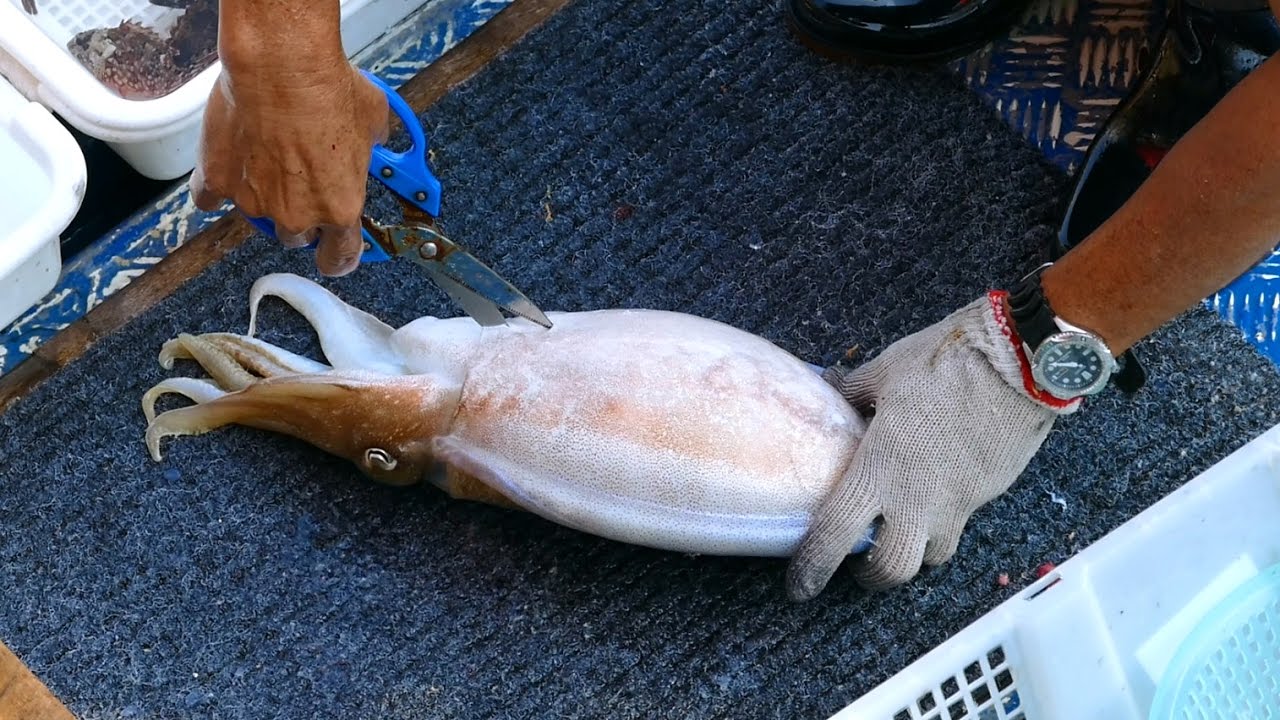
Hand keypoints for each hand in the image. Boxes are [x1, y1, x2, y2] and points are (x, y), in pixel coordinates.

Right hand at [191, 59, 388, 275]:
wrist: (280, 65)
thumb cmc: (328, 89)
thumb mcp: (374, 122)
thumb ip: (371, 147)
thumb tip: (371, 143)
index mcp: (340, 208)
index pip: (340, 257)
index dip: (338, 257)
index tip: (335, 253)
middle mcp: (296, 214)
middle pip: (296, 236)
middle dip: (300, 215)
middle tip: (300, 181)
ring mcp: (253, 202)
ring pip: (256, 217)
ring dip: (262, 197)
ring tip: (266, 158)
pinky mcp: (217, 181)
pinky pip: (210, 198)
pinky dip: (217, 186)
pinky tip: (227, 163)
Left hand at [786, 292, 1081, 600]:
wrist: (1020, 364)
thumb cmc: (945, 363)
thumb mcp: (884, 372)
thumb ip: (851, 391)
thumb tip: (829, 386)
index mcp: (877, 469)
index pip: (835, 536)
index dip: (812, 566)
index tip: (800, 586)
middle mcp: (915, 499)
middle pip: (891, 570)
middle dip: (871, 577)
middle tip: (858, 564)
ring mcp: (955, 502)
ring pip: (931, 557)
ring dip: (912, 555)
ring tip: (899, 536)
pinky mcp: (986, 494)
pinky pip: (959, 525)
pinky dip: (942, 524)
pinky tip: (934, 500)